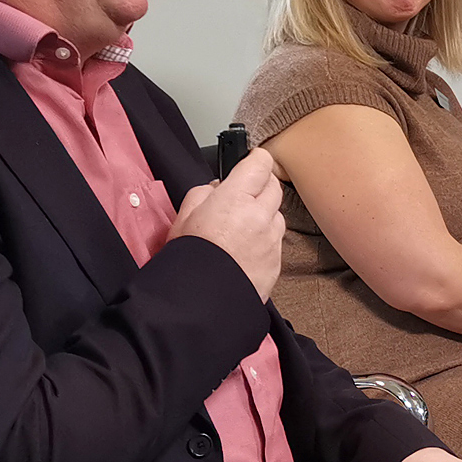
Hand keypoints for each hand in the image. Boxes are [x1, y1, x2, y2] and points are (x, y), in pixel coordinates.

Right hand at [170, 148, 284, 300]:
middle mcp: (260, 216)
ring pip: (278, 215)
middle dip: (261, 186)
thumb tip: (218, 187)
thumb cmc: (189, 258)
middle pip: (274, 187)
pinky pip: (276, 242)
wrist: (201, 301)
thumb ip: (204, 193)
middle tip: (244, 194)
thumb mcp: (184, 216)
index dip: (257, 160)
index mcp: (236, 199)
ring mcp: (272, 241)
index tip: (252, 161)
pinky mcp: (277, 262)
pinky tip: (246, 250)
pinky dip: (266, 240)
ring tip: (242, 227)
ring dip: (266, 214)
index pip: (261, 164)